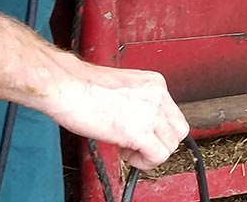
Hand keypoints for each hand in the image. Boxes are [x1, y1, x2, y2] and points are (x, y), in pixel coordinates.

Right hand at [47, 60, 188, 169]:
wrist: (68, 86)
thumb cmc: (83, 86)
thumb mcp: (123, 88)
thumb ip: (139, 102)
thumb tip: (140, 121)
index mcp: (155, 83)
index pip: (173, 113)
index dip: (158, 128)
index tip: (141, 133)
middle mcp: (158, 96)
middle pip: (179, 129)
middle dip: (160, 142)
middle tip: (138, 144)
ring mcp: (151, 113)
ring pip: (171, 145)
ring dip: (152, 153)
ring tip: (129, 149)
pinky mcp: (140, 131)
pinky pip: (159, 156)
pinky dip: (145, 162)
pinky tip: (127, 155)